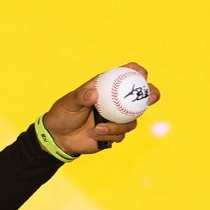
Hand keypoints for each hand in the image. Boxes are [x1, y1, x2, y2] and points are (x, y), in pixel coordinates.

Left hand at [43, 62, 160, 155]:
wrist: (58, 137)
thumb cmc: (63, 114)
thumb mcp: (68, 103)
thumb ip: (80, 97)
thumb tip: (93, 94)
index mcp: (105, 88)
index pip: (125, 75)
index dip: (137, 72)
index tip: (142, 74)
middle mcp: (114, 102)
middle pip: (140, 97)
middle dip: (151, 94)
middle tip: (151, 97)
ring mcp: (116, 118)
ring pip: (132, 120)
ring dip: (118, 125)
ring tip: (98, 127)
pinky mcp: (114, 133)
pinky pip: (121, 135)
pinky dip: (109, 134)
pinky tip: (94, 134)